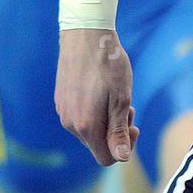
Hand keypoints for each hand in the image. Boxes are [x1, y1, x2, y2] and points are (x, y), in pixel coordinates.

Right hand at [56, 27, 138, 165]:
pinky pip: (79, 115)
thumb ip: (118, 131)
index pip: (106, 158)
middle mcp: (70, 122)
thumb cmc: (108, 64)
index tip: (132, 125)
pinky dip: (92, 110)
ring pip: (88, 129)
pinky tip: (99, 88)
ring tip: (114, 94)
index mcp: (86, 126)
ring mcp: (63, 110)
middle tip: (127, 106)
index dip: (123, 148)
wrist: (85, 33)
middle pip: (96, 143)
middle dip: (115, 131)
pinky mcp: (60, 98)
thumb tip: (121, 158)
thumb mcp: (121, 99)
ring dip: (104, 119)